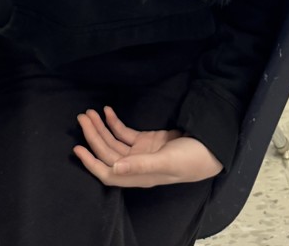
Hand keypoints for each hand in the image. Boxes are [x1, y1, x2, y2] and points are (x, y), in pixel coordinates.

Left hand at [74, 106, 222, 187]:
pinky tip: (107, 111)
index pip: (108, 173)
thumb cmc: (192, 159)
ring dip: (101, 128)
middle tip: (82, 116)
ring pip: (114, 142)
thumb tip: (114, 169)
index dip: (91, 163)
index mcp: (139, 176)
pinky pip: (125, 133)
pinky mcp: (147, 141)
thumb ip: (140, 165)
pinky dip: (114, 123)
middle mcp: (136, 166)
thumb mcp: (167, 162)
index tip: (77, 148)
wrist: (211, 148)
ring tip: (90, 112)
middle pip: (108, 153)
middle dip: (93, 136)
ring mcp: (141, 153)